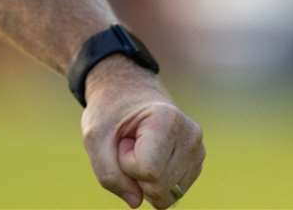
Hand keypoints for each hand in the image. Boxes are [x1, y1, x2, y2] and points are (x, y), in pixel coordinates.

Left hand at [80, 57, 204, 208]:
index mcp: (168, 120)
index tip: (122, 139)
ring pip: (168, 195)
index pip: (148, 171)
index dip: (126, 162)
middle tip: (129, 144)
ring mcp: (198, 151)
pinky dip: (156, 182)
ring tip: (140, 148)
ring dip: (146, 179)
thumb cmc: (109, 113)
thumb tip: (136, 202)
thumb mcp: (94, 137)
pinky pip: (172, 193)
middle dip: (135, 173)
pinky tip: (151, 157)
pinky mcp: (197, 163)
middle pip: (160, 187)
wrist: (127, 93)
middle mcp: (191, 136)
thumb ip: (108, 173)